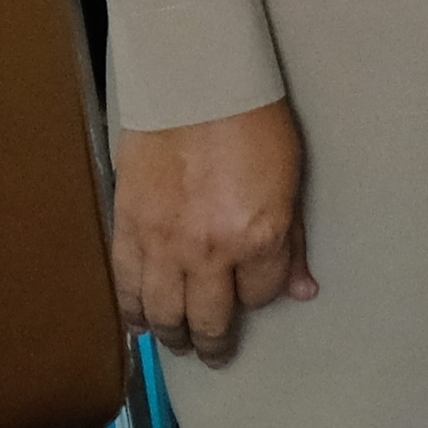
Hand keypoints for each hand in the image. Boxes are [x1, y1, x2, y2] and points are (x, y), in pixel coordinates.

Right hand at [110, 100, 312, 363]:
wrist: (192, 75)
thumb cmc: (247, 116)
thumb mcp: (288, 179)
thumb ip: (291, 240)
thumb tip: (300, 288)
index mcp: (257, 238)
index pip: (260, 297)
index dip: (259, 298)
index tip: (254, 292)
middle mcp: (208, 250)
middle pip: (209, 320)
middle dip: (213, 342)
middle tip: (212, 352)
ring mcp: (163, 239)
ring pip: (163, 310)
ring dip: (171, 333)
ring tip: (176, 341)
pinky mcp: (128, 221)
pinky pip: (126, 280)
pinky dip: (131, 306)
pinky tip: (137, 318)